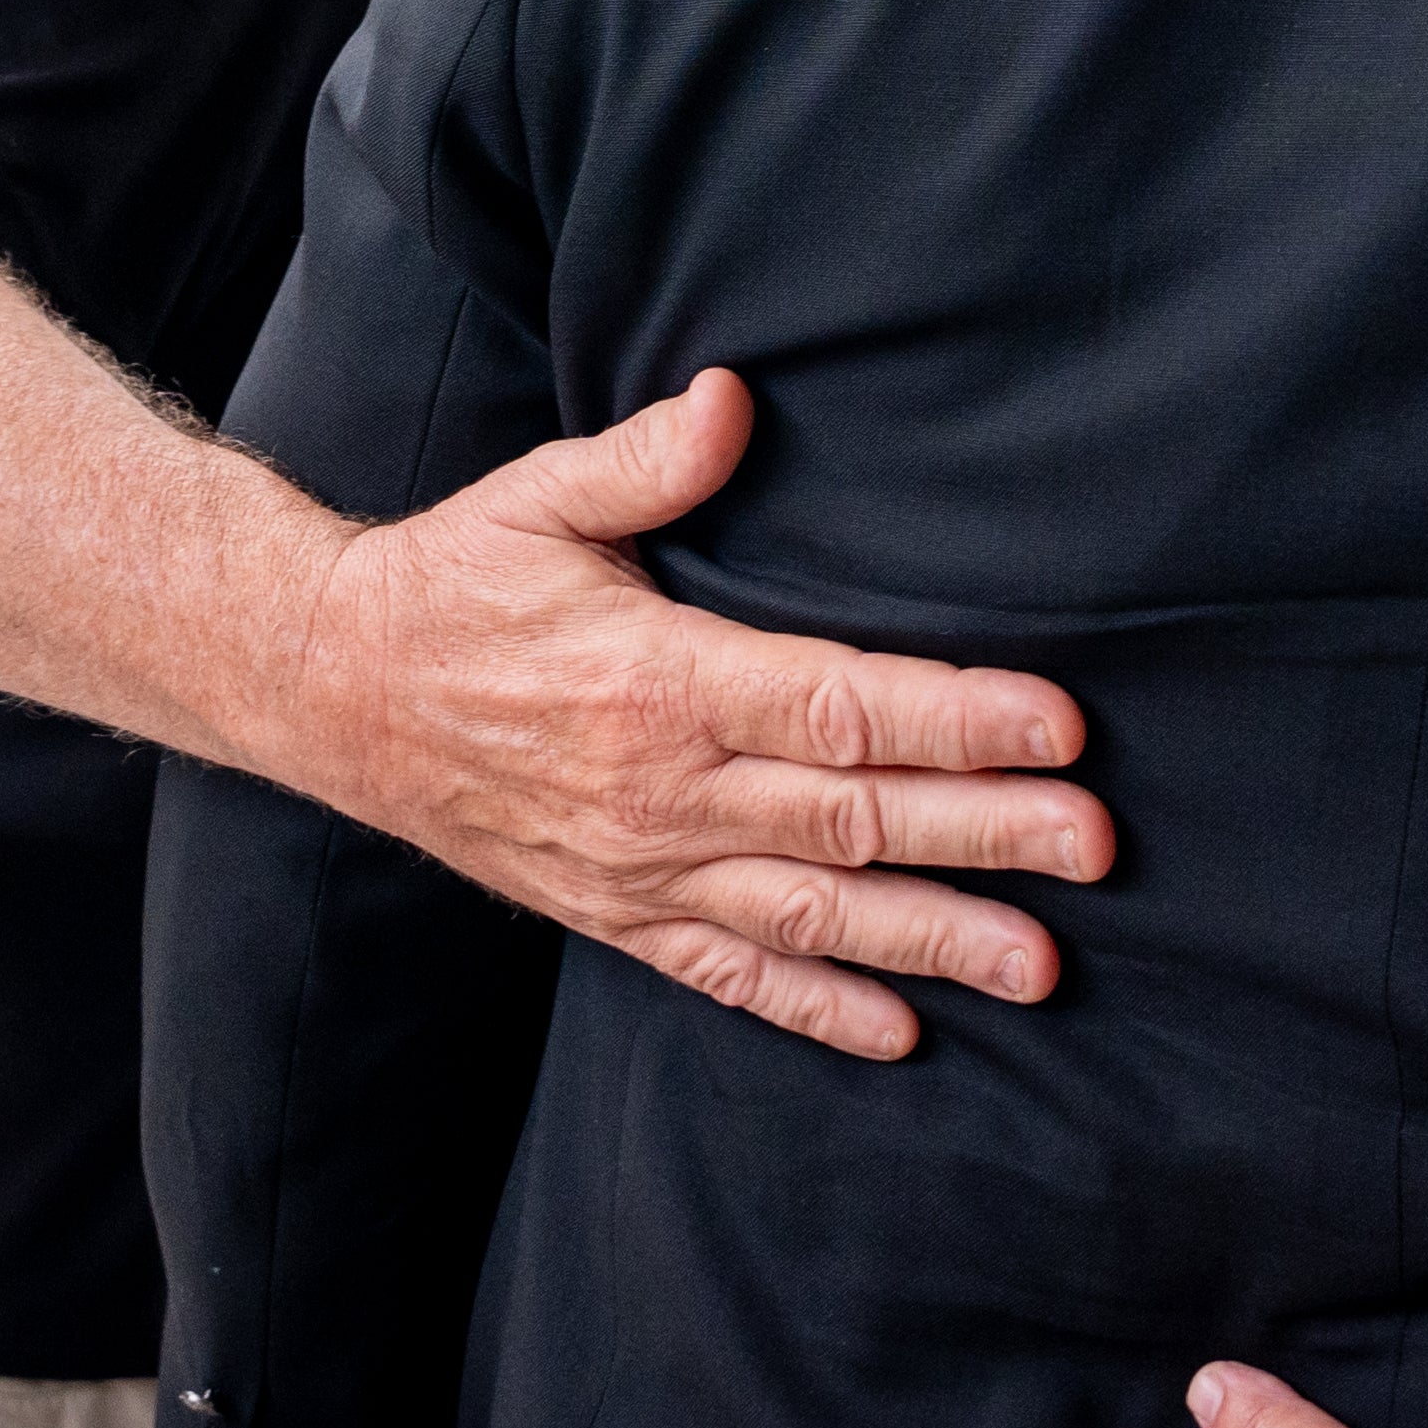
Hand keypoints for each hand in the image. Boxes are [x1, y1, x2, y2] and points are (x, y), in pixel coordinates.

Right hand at [281, 373, 1114, 1058]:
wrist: (329, 692)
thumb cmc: (451, 583)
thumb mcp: (537, 499)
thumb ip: (647, 457)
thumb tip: (734, 399)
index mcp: (658, 679)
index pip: (837, 706)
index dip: (956, 718)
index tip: (1058, 725)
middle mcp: (659, 790)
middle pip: (851, 818)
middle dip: (986, 832)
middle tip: (1097, 847)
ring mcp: (637, 867)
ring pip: (812, 913)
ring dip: (932, 938)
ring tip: (1041, 963)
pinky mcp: (612, 916)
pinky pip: (728, 975)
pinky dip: (815, 1007)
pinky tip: (902, 1028)